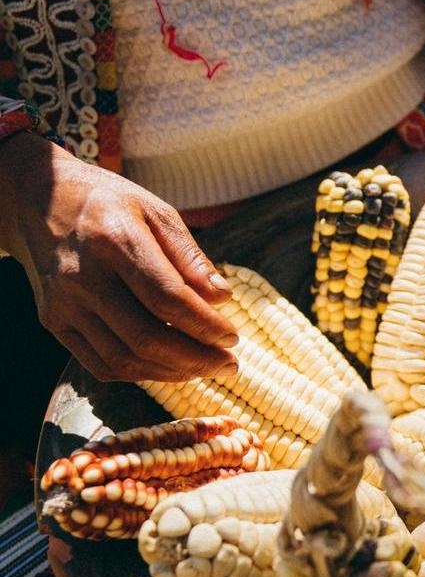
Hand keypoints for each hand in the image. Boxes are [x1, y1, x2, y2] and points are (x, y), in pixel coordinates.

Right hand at [0, 134, 238, 382]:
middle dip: (197, 359)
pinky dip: (142, 375)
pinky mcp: (54, 322)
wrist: (40, 201)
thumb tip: (223, 298)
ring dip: (173, 373)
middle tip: (229, 363)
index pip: (168, 299)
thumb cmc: (110, 204)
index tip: (233, 337)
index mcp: (113, 240)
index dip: (206, 326)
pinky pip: (101, 365)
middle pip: (146, 337)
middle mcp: (83, 276)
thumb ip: (190, 257)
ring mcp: (64, 304)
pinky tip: (171, 368)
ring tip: (207, 368)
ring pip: (124, 360)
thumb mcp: (157, 212)